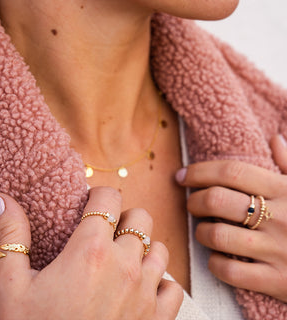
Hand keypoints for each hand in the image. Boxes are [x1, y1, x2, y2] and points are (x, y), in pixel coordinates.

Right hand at [0, 186, 182, 319]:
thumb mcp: (13, 287)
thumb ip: (11, 238)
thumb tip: (0, 201)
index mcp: (90, 250)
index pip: (108, 198)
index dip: (100, 195)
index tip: (91, 203)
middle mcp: (124, 265)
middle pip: (140, 218)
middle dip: (125, 219)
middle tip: (108, 232)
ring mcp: (145, 292)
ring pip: (159, 248)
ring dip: (144, 249)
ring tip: (123, 259)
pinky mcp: (158, 318)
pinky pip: (172, 286)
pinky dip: (161, 282)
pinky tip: (141, 288)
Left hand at [175, 135, 286, 301]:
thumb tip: (275, 139)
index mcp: (284, 190)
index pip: (232, 172)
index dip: (199, 172)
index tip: (182, 176)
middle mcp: (280, 217)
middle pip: (217, 200)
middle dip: (194, 201)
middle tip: (192, 204)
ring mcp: (278, 250)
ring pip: (218, 235)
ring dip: (201, 233)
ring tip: (204, 231)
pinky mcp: (277, 280)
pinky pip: (230, 272)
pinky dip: (215, 264)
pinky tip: (217, 258)